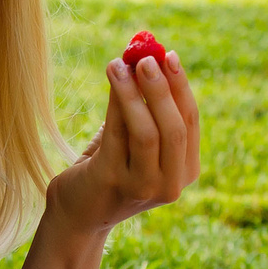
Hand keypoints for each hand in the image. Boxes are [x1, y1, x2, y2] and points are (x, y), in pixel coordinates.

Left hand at [46, 51, 200, 233]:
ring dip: (135, 93)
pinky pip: (118, 134)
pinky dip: (116, 101)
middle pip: (175, 129)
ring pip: (147, 133)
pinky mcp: (113, 181)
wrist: (77, 213)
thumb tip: (144, 56)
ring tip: (120, 63)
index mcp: (185, 172)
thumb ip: (146, 108)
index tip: (168, 55)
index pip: (190, 122)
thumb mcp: (135, 140)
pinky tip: (112, 76)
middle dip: (162, 89)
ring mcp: (143, 187)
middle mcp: (170, 185)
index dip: (181, 87)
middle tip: (146, 58)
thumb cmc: (109, 169)